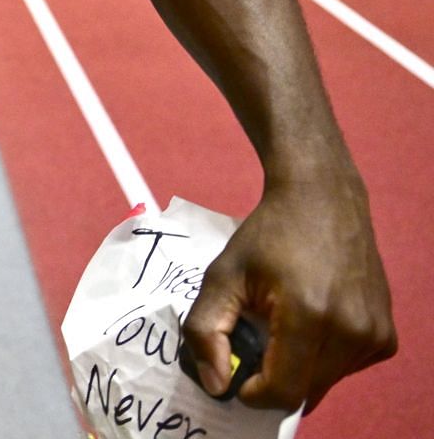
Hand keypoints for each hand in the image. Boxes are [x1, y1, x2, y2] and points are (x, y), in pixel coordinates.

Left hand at [183, 174, 394, 412]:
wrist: (322, 200)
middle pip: (305, 391)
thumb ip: (205, 330)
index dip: (253, 392)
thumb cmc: (267, 235)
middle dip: (273, 379)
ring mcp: (375, 335)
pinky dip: (323, 358)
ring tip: (283, 325)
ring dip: (298, 369)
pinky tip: (313, 321)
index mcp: (310, 315)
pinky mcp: (386, 336)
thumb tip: (214, 384)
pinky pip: (346, 369)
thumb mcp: (221, 275)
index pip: (284, 390)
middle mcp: (352, 331)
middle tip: (256, 342)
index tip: (236, 374)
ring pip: (325, 383)